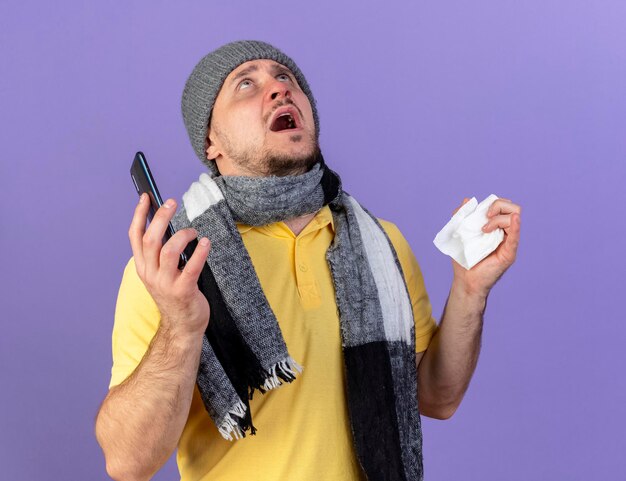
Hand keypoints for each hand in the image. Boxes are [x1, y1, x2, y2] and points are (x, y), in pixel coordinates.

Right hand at [129, 194, 211, 335]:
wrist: (182, 327)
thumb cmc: (175, 294)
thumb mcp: (161, 273)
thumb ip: (160, 252)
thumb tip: (167, 222)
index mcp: (143, 267)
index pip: (135, 236)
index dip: (140, 215)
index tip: (146, 197)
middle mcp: (150, 274)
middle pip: (151, 239)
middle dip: (161, 217)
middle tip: (172, 203)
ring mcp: (166, 284)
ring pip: (169, 251)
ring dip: (183, 235)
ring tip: (194, 232)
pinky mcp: (183, 291)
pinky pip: (192, 267)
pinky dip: (200, 252)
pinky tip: (206, 243)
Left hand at [451, 197, 521, 296]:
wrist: (465, 279)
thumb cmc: (464, 258)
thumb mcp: (459, 233)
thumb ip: (462, 216)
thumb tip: (467, 200)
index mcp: (495, 226)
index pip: (503, 206)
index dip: (494, 203)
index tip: (480, 211)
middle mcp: (504, 232)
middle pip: (513, 208)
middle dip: (498, 205)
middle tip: (485, 217)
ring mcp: (508, 242)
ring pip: (514, 218)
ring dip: (498, 219)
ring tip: (484, 229)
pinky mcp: (509, 253)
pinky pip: (515, 237)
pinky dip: (516, 226)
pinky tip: (514, 219)